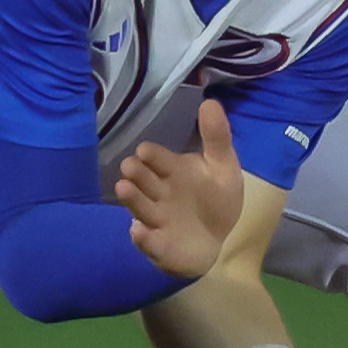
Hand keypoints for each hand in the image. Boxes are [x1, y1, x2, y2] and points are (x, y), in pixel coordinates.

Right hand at [115, 99, 243, 277]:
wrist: (220, 239)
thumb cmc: (216, 199)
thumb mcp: (223, 166)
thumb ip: (216, 137)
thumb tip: (210, 101)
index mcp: (172, 170)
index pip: (156, 158)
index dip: (151, 155)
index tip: (146, 152)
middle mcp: (158, 192)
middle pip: (143, 180)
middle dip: (136, 174)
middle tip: (130, 167)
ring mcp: (156, 219)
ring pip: (140, 206)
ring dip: (132, 199)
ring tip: (124, 187)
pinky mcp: (158, 245)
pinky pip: (148, 241)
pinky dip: (141, 238)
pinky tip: (138, 231)